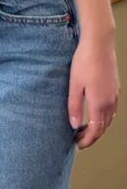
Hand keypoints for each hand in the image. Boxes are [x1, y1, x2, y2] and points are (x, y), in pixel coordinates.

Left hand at [68, 32, 119, 149]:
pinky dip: (103, 116)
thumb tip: (74, 125)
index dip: (87, 140)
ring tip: (83, 127)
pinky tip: (93, 111)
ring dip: (98, 126)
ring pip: (109, 118)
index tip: (77, 144)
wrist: (99, 43)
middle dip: (92, 135)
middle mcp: (111, 102)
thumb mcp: (74, 85)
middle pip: (104, 127)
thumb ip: (74, 106)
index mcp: (100, 103)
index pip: (96, 130)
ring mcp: (115, 94)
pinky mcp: (115, 87)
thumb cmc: (84, 61)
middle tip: (78, 138)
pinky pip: (111, 109)